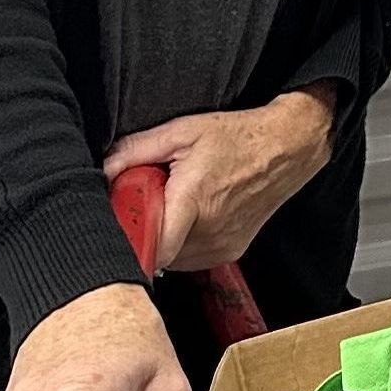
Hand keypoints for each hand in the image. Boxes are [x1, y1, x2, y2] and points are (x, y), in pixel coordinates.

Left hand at [102, 89, 337, 273]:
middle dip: (143, 231)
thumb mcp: (183, 131)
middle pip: (156, 251)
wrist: (286, 149)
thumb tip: (103, 169)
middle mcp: (210, 229)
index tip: (120, 227)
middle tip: (146, 204)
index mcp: (195, 199)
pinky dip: (181, 243)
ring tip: (172, 208)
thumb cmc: (239, 138)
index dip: (130, 243)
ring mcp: (223, 245)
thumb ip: (137, 149)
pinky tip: (189, 217)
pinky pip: (191, 259)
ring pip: (172, 258)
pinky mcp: (231, 252)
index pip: (153, 246)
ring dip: (163, 239)